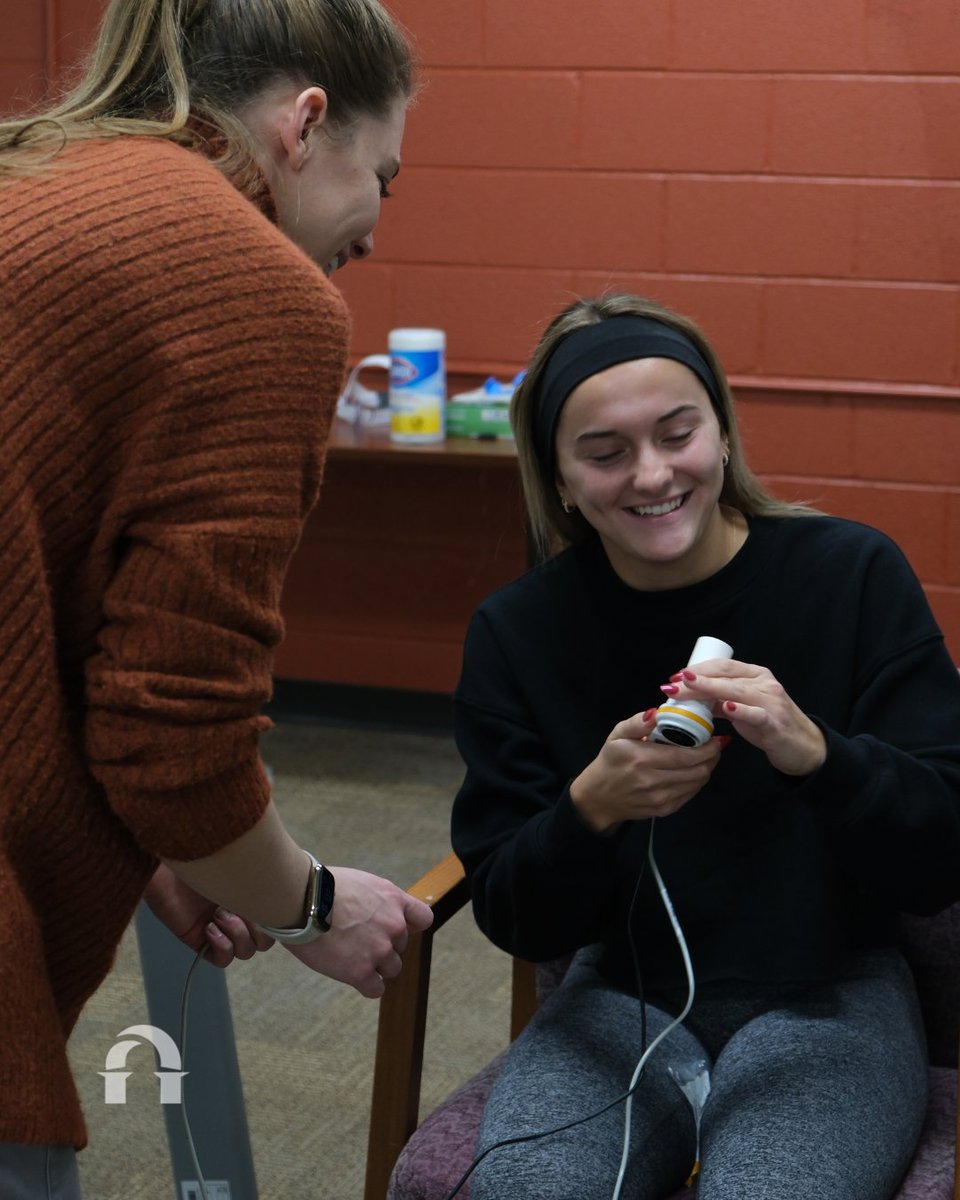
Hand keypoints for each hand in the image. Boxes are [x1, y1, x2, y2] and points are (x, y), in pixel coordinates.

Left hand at [143, 863, 274, 967]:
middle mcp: (239, 911)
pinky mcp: (198, 940)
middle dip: (260, 929)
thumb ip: (266, 864)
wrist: (171, 855)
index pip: (278, 920)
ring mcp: (220, 927)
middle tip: (242, 908)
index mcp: (252, 894)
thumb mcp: (244, 858)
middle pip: (265, 941)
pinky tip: (209, 927)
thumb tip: (294, 869)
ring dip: (239, 935)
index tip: (269, 903)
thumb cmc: (207, 850)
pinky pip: (222, 960)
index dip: (279, 918)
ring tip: (219, 914)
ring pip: (246, 951)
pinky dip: (222, 947)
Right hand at [286, 868, 432, 998]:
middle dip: (383, 945)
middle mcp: (394, 925)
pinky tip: (350, 974)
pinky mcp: (361, 971)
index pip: (423, 919)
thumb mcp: (362, 883)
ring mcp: (379, 949)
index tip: (392, 929)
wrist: (301, 899)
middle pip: (401, 946)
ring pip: (391, 969)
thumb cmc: (323, 888)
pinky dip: (366, 985)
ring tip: (350, 955)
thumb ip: (380, 901)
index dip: (409, 926)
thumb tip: (383, 914)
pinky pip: (375, 989)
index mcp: (394, 899)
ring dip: (375, 966)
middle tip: (356, 939)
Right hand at [570, 709, 724, 832]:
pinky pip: (690, 794)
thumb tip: (656, 712)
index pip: (686, 756)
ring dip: (707, 768)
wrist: (599, 798)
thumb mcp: (617, 735)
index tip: (716, 738)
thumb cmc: (610, 762)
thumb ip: (637, 723)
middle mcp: (653, 782)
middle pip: (698, 771)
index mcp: (643, 759)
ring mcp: (660, 799)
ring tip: (706, 756)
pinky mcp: (664, 810)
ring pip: (697, 783)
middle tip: (715, 745)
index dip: (708, 748)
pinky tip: (692, 771)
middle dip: (712, 757)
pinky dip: (697, 781)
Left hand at [661, 658, 825, 775]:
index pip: (723, 666)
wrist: (804, 748)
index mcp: (756, 675)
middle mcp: (764, 683)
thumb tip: (691, 699)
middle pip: (725, 676)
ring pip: (736, 690)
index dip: (698, 669)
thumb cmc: (771, 725)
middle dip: (695, 679)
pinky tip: (725, 707)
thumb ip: (721, 701)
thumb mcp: (744, 708)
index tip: (676, 676)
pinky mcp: (775, 722)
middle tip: (671, 684)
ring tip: (687, 688)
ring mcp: (771, 701)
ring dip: (708, 689)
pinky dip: (740, 710)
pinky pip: (756, 714)